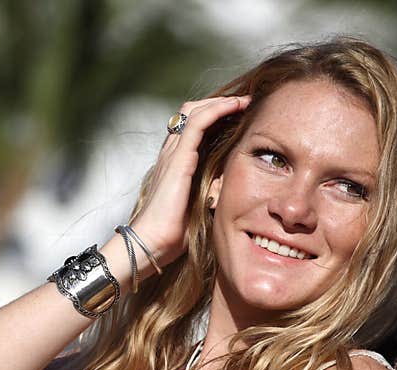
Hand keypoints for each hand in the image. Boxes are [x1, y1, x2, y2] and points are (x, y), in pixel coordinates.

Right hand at [130, 95, 250, 267]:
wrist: (152, 242)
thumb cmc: (172, 233)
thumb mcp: (198, 206)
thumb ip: (209, 191)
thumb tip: (228, 187)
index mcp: (175, 164)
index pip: (192, 128)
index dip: (215, 116)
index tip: (240, 116)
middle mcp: (171, 153)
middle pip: (192, 112)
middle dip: (219, 103)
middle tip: (244, 103)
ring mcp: (173, 153)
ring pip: (194, 110)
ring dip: (221, 101)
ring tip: (244, 100)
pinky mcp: (179, 157)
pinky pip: (199, 122)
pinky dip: (218, 109)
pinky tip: (236, 106)